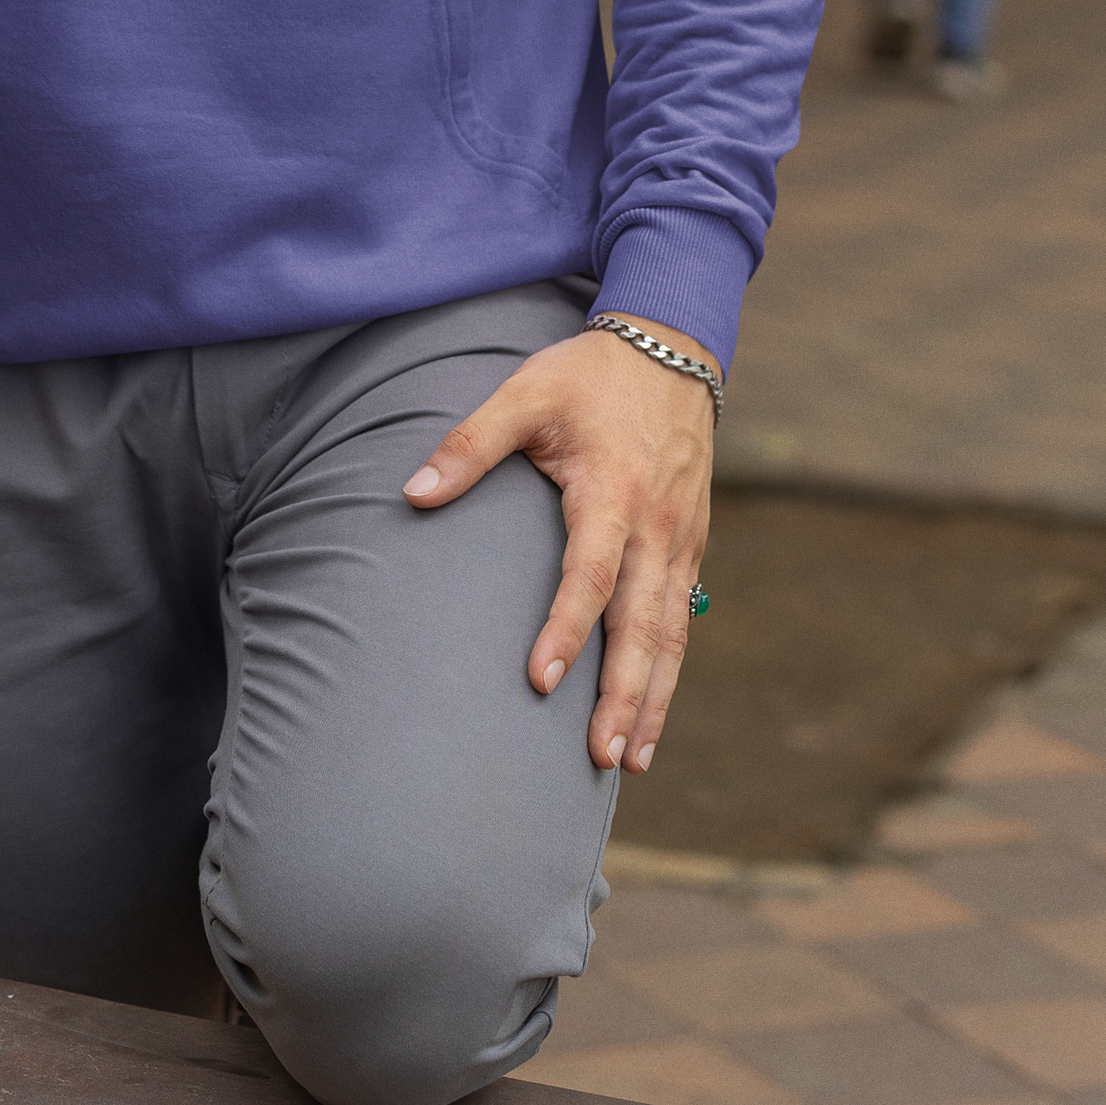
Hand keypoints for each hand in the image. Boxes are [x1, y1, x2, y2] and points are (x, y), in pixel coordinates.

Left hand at [402, 318, 714, 773]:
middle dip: (625, 695)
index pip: (591, 573)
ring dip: (654, 697)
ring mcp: (682, 538)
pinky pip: (684, 616)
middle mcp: (656, 524)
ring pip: (673, 632)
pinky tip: (653, 709)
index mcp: (612, 490)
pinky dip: (671, 668)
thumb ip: (469, 444)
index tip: (540, 680)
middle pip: (644, 623)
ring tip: (632, 758)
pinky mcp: (692, 542)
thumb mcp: (524, 392)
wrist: (671, 346)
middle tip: (603, 757)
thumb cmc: (588, 373)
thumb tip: (412, 494)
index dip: (567, 628)